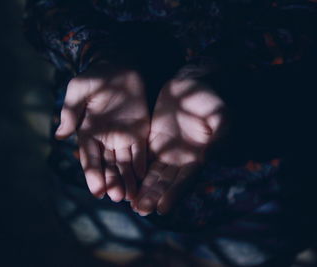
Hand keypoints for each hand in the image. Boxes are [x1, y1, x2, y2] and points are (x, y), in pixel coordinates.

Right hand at [55, 62, 149, 201]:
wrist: (118, 67)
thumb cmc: (95, 77)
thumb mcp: (79, 91)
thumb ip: (70, 112)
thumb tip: (60, 136)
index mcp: (88, 134)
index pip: (90, 160)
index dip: (93, 176)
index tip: (97, 192)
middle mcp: (105, 140)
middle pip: (108, 166)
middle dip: (112, 182)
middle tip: (117, 197)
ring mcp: (122, 138)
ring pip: (124, 164)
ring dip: (127, 179)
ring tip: (131, 195)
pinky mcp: (139, 132)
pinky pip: (140, 152)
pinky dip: (141, 164)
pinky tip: (143, 177)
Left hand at [132, 78, 224, 215]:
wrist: (192, 84)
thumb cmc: (211, 100)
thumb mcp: (220, 117)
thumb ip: (219, 137)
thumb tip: (209, 158)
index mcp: (198, 157)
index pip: (185, 180)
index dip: (174, 194)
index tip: (162, 209)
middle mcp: (181, 159)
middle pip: (166, 182)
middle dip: (153, 196)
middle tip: (140, 210)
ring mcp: (166, 151)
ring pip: (152, 174)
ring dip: (143, 189)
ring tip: (131, 203)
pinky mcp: (152, 141)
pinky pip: (142, 158)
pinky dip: (134, 171)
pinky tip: (124, 180)